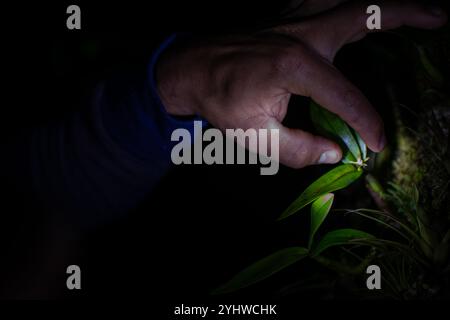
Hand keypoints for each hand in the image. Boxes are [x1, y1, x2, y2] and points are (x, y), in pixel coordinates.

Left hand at [156, 1, 446, 167]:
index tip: (377, 144)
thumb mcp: (254, 136)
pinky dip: (346, 3)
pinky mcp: (286, 16)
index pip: (345, 97)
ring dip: (381, 2)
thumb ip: (298, 149)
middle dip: (407, 14)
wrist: (190, 68)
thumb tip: (334, 155)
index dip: (365, 124)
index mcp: (295, 65)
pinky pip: (323, 0)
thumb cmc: (218, 101)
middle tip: (441, 18)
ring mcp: (294, 18)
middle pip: (364, 13)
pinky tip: (356, 12)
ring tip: (414, 9)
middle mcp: (301, 33)